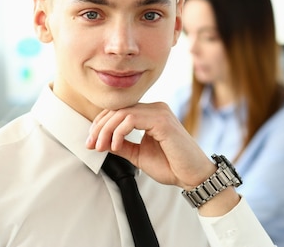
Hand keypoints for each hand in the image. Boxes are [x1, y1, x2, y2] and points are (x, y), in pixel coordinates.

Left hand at [86, 101, 215, 189]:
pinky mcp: (162, 120)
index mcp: (150, 114)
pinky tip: (116, 146)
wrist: (192, 176)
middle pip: (118, 109)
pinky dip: (119, 132)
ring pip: (122, 112)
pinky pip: (131, 119)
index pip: (119, 111)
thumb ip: (122, 146)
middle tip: (90, 144)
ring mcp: (159, 112)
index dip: (101, 124)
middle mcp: (155, 108)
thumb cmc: (171, 166)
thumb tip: (101, 142)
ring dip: (106, 130)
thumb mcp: (139, 155)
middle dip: (99, 127)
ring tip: (100, 147)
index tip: (91, 142)